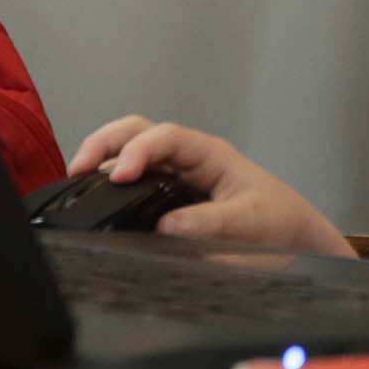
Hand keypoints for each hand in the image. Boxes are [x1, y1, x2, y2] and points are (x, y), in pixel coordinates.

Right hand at [65, 116, 353, 257]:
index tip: (117, 177)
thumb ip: (211, 224)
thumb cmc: (278, 221)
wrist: (294, 238)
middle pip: (138, 131)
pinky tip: (94, 200)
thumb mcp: (250, 222)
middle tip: (77, 170)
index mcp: (210, 154)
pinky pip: (134, 178)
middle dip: (105, 143)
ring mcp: (177, 174)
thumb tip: (165, 227)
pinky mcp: (168, 195)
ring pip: (131, 149)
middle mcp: (189, 158)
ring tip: (75, 184)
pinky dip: (109, 182)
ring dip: (102, 158)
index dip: (138, 151)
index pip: (166, 137)